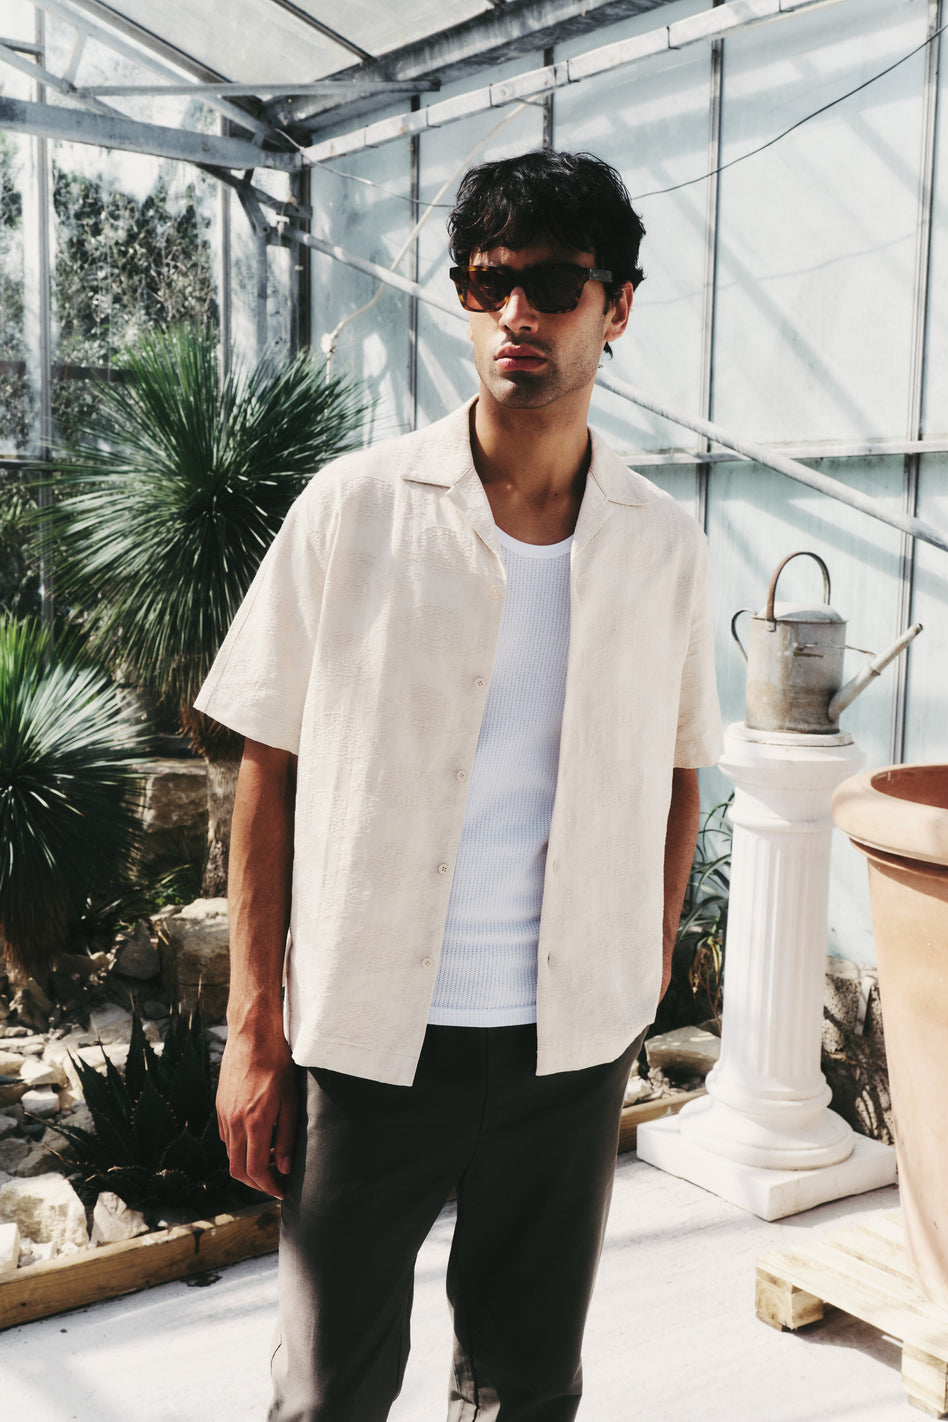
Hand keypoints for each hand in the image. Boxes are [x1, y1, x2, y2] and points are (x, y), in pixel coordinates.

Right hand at [216, 1023, 298, 1199]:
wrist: (253, 1036)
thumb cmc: (277, 1064)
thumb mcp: (291, 1101)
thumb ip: (286, 1137)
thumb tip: (283, 1167)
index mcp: (253, 1123)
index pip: (255, 1170)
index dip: (268, 1186)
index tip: (281, 1190)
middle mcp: (233, 1123)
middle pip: (237, 1169)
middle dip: (256, 1182)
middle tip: (275, 1183)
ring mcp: (223, 1114)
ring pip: (230, 1154)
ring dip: (247, 1163)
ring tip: (270, 1158)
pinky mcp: (220, 1106)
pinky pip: (226, 1137)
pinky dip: (239, 1146)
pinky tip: (257, 1137)